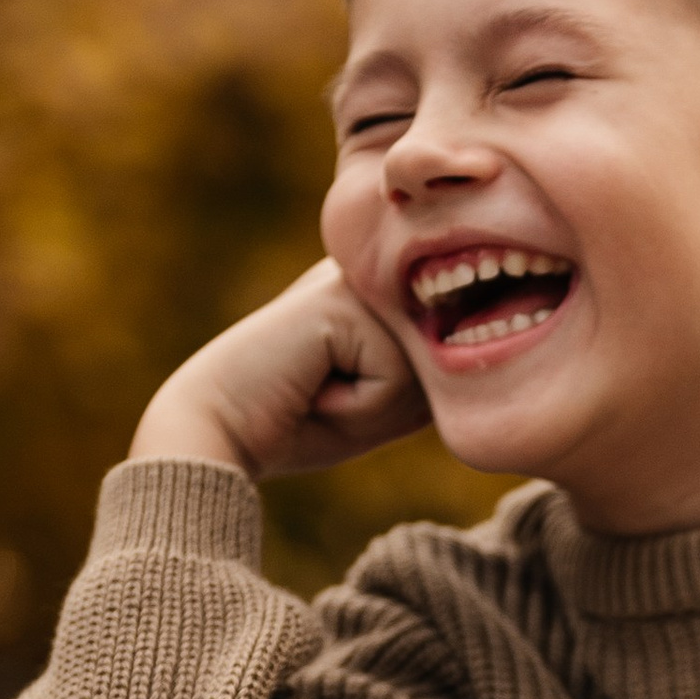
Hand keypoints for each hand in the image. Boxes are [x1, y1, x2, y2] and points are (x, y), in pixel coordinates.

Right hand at [130, 259, 428, 478]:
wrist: (221, 428)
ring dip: (377, 405)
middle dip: (394, 402)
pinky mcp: (341, 300)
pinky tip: (311, 385)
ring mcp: (357, 278)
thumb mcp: (386, 399)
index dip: (402, 402)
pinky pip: (395, 380)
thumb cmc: (298, 420)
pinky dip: (358, 405)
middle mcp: (374, 270)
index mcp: (383, 287)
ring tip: (319, 387)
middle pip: (443, 360)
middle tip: (326, 394)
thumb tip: (479, 343)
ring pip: (424, 371)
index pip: (448, 355)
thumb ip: (435, 371)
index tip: (341, 394)